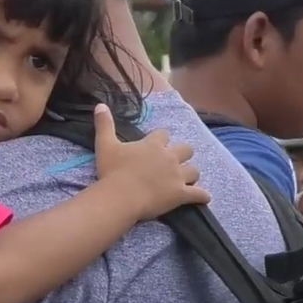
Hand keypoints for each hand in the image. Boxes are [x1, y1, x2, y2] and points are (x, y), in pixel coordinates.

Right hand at [93, 104, 211, 219]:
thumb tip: (100, 105)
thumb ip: (104, 125)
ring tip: (185, 180)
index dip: (161, 138)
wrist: (120, 196)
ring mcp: (177, 176)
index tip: (156, 144)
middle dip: (182, 153)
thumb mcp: (105, 145)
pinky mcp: (181, 194)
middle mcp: (169, 157)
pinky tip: (202, 197)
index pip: (164, 134)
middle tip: (174, 161)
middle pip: (186, 149)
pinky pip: (199, 194)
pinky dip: (202, 196)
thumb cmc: (112, 171)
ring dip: (191, 174)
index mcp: (153, 145)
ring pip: (194, 171)